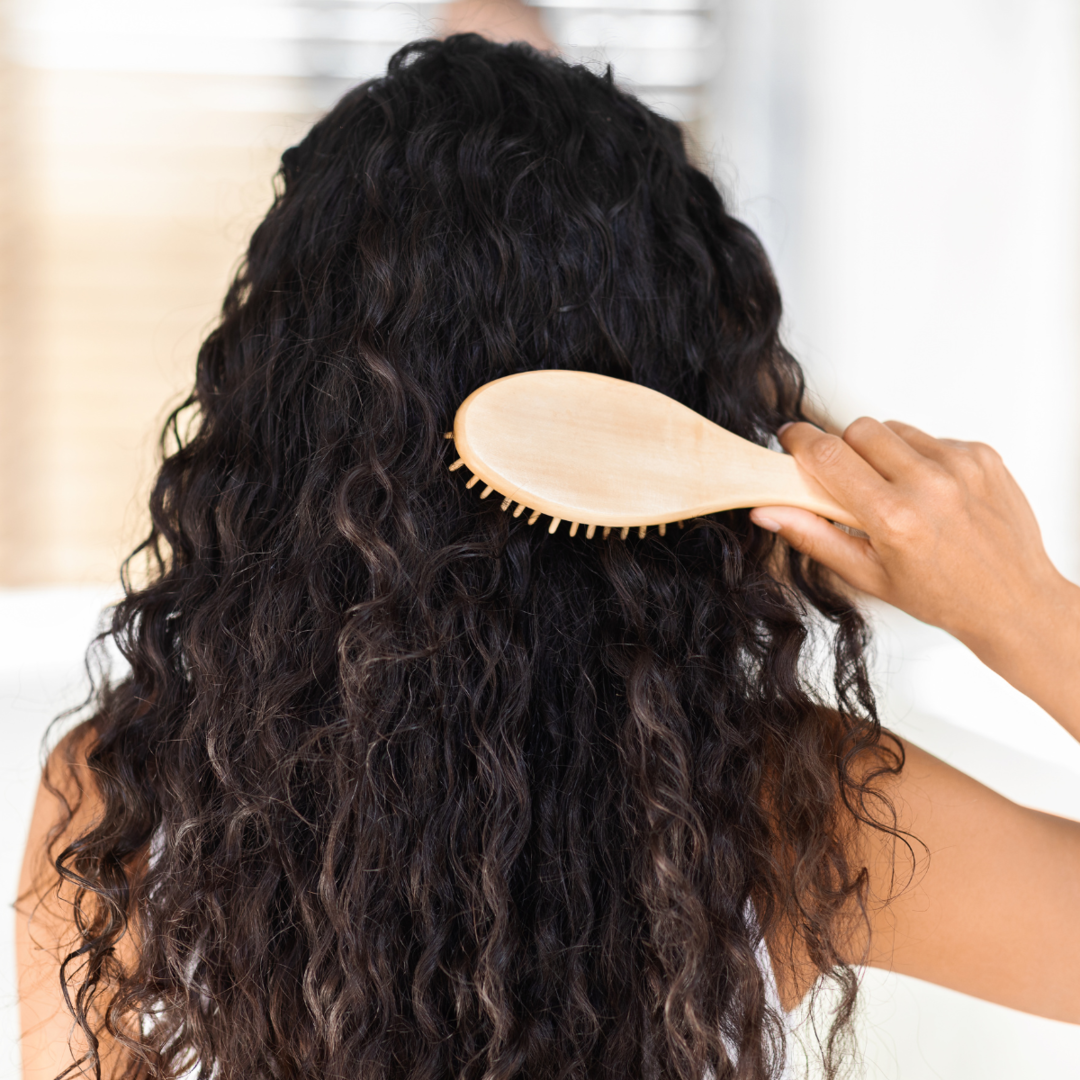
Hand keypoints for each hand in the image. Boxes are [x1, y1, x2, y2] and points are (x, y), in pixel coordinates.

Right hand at [749, 418, 1069, 653]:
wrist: (1013, 600)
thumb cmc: (941, 595)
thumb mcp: (866, 575)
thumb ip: (812, 537)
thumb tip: (766, 511)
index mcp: (894, 518)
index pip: (829, 455)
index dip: (801, 441)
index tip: (790, 438)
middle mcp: (929, 485)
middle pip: (859, 430)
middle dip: (843, 448)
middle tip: (847, 480)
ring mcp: (961, 465)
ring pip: (894, 430)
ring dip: (882, 452)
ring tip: (893, 490)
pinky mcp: (982, 455)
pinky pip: (931, 438)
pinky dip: (919, 458)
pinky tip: (928, 492)